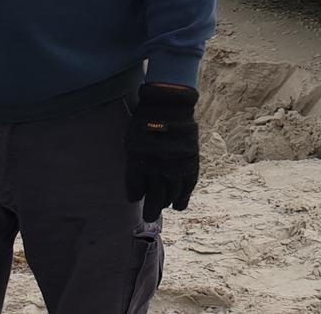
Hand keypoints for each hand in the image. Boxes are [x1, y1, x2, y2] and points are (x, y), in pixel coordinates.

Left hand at [125, 83, 198, 222]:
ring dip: (165, 203)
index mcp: (137, 162)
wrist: (169, 105)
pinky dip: (181, 199)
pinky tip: (177, 204)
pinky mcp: (190, 165)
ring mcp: (174, 168)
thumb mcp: (130, 142)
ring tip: (162, 205)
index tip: (136, 198)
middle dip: (150, 210)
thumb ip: (132, 166)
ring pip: (170, 197)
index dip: (135, 196)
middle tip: (149, 215)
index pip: (134, 192)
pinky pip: (186, 190)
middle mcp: (156, 169)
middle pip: (154, 200)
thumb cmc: (145, 121)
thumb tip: (135, 190)